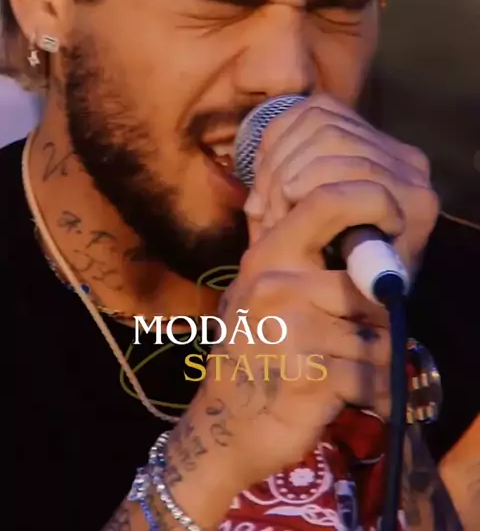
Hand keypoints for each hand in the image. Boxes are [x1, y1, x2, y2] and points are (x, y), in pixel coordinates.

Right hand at [167, 95, 438, 500]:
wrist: (224, 425)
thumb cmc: (255, 351)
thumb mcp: (264, 290)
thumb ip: (301, 257)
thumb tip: (362, 228)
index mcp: (269, 253)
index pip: (326, 201)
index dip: (371, 201)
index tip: (392, 219)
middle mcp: (276, 282)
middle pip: (367, 287)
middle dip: (373, 320)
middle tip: (351, 340)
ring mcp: (290, 328)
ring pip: (376, 336)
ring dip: (373, 361)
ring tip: (342, 371)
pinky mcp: (309, 373)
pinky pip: (372, 376)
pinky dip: (374, 394)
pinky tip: (350, 396)